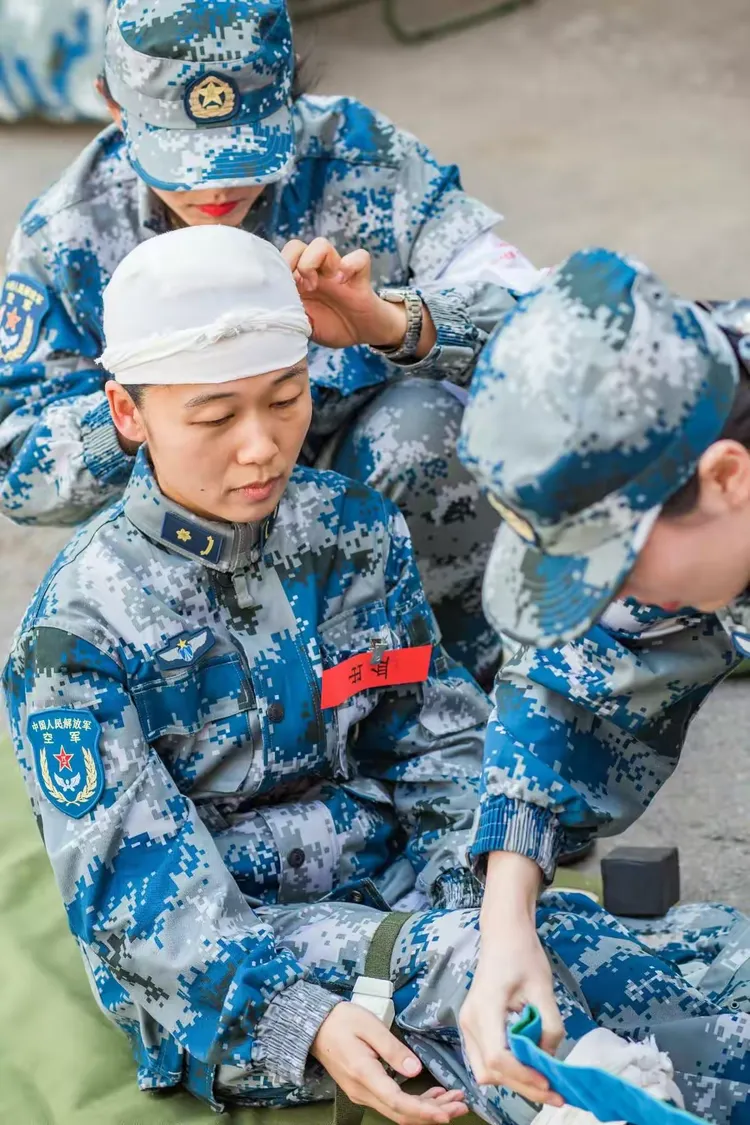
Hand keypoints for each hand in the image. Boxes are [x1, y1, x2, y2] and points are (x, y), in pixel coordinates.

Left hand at [282, 237, 408, 349]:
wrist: (363, 333)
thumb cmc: (332, 326)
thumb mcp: (305, 326)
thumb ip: (290, 317)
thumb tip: (271, 315)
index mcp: (300, 282)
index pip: (281, 260)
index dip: (278, 269)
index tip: (282, 289)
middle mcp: (316, 272)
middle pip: (296, 245)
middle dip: (293, 263)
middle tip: (300, 287)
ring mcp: (336, 272)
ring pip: (321, 244)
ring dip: (314, 262)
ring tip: (316, 285)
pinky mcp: (359, 276)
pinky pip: (360, 256)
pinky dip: (351, 265)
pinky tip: (344, 282)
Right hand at [311, 1001, 468, 1124]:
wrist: (315, 1026)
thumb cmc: (342, 1021)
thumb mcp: (369, 1026)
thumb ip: (393, 1049)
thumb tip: (416, 1070)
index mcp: (364, 1075)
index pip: (398, 1103)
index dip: (425, 1111)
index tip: (447, 1113)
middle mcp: (363, 1092)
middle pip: (402, 1113)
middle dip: (434, 1113)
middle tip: (462, 1106)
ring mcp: (363, 1094)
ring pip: (399, 1111)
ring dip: (427, 1109)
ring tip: (454, 1100)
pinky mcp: (366, 1090)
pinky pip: (393, 1103)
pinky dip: (415, 1103)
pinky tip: (433, 1096)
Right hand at [460, 932, 563, 1105]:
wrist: (504, 935)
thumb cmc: (523, 955)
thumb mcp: (543, 989)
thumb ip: (549, 1027)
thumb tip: (549, 1060)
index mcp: (485, 1008)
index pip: (498, 1057)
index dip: (523, 1076)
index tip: (549, 1082)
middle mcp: (469, 1020)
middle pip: (490, 1071)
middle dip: (522, 1086)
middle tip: (555, 1092)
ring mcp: (467, 1025)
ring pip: (486, 1071)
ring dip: (514, 1080)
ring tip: (544, 1081)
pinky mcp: (472, 1026)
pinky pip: (486, 1059)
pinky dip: (507, 1070)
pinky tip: (530, 1067)